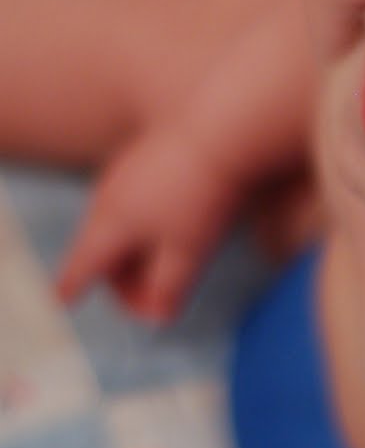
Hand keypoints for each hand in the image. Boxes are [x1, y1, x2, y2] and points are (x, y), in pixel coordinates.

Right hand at [55, 126, 239, 323]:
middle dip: (124, 284)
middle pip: (101, 251)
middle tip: (156, 305)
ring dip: (135, 257)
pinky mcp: (142, 160)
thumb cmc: (204, 195)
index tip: (59, 301)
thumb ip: (170, 287)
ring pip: (117, 227)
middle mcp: (106, 198)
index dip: (71, 287)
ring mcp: (122, 175)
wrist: (222, 129)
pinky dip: (143, 229)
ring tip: (166, 274)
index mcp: (111, 224)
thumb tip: (158, 317)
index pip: (82, 265)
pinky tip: (173, 233)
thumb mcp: (189, 252)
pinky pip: (131, 204)